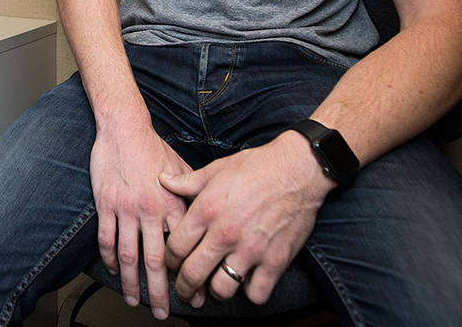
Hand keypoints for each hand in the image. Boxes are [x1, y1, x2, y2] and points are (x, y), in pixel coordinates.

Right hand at [91, 126, 191, 319]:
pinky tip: (114, 271)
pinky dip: (110, 259)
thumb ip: (191, 195)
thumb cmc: (153, 147)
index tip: (196, 295)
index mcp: (172, 204)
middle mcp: (150, 210)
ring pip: (129, 256)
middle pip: (156, 261)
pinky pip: (107, 239)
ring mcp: (126, 209)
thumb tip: (206, 214)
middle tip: (164, 312)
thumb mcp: (181, 170)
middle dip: (160, 291)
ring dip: (132, 283)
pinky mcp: (106, 205)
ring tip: (135, 300)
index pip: (183, 248)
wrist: (124, 128)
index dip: (189, 274)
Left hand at [160, 132, 334, 305]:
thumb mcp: (216, 169)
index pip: (175, 247)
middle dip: (184, 287)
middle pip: (192, 274)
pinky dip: (250, 292)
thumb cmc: (257, 167)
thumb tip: (164, 182)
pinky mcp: (275, 260)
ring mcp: (250, 249)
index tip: (173, 262)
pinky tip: (248, 281)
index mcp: (206, 210)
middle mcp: (225, 233)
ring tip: (216, 285)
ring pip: (222, 289)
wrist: (297, 170)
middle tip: (185, 289)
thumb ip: (187, 182)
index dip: (169, 259)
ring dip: (215, 291)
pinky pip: (256, 293)